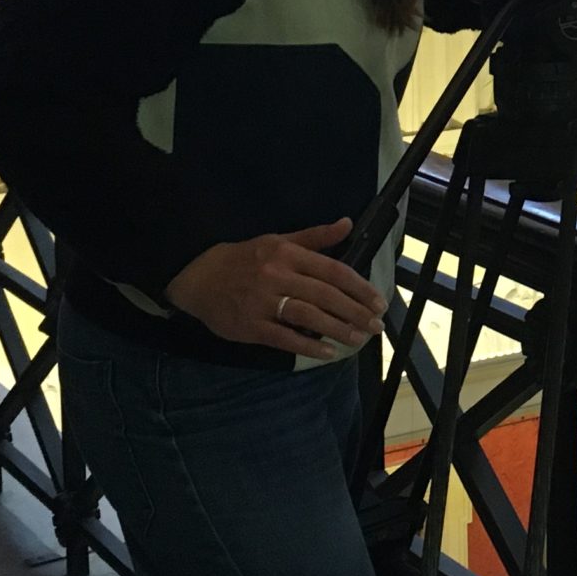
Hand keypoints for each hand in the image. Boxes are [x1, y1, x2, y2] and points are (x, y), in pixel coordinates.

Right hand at [164, 219, 386, 355]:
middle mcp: (277, 275)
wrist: (198, 277)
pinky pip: (284, 338)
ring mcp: (263, 302)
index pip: (332, 270)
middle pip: (324, 295)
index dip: (358, 287)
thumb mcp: (278, 240)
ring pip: (308, 316)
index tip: (378, 301)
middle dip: (355, 312)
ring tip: (358, 339)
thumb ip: (315, 236)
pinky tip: (327, 352)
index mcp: (287, 253)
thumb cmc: (244, 258)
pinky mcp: (251, 326)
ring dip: (337, 329)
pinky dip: (308, 346)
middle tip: (376, 325)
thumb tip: (348, 223)